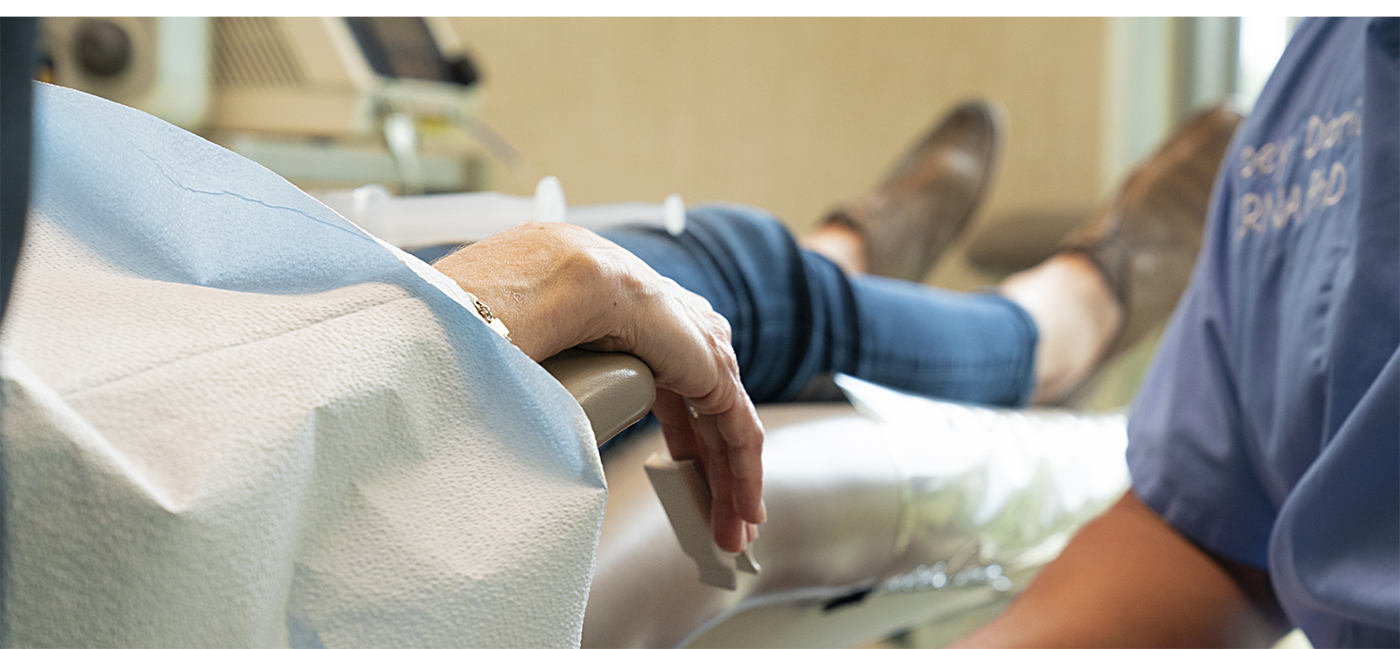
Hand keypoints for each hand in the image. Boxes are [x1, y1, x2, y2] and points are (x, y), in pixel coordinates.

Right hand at [432, 223, 764, 551]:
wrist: (555, 279)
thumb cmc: (531, 302)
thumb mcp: (546, 352)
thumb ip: (552, 385)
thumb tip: (522, 428)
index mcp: (645, 325)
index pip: (676, 395)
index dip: (682, 441)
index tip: (680, 478)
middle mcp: (683, 333)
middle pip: (706, 415)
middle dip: (712, 471)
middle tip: (714, 520)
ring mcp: (703, 349)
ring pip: (727, 431)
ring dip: (729, 486)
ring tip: (729, 535)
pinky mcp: (714, 370)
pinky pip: (739, 433)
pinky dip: (743, 476)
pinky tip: (742, 513)